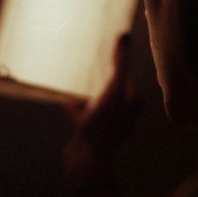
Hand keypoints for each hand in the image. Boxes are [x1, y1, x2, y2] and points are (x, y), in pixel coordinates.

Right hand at [63, 34, 142, 189]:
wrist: (85, 160)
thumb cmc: (103, 124)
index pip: (125, 73)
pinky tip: (64, 95)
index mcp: (133, 100)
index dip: (115, 60)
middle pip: (111, 85)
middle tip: (86, 56)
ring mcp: (107, 121)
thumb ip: (120, 63)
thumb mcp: (113, 89)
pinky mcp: (90, 130)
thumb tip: (125, 36)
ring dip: (87, 88)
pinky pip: (82, 112)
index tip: (102, 45)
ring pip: (96, 98)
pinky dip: (74, 104)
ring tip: (75, 74)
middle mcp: (123, 111)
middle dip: (100, 73)